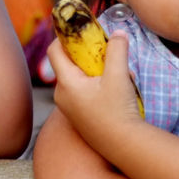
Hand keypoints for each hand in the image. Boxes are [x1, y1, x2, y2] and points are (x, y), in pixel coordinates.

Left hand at [48, 30, 141, 151]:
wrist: (124, 146)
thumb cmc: (118, 111)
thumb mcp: (119, 75)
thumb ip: (117, 49)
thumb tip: (117, 33)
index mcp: (66, 83)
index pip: (54, 51)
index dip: (65, 37)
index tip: (82, 32)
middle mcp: (62, 95)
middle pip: (70, 64)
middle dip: (92, 57)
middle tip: (111, 57)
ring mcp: (69, 107)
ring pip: (81, 78)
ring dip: (100, 73)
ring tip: (122, 78)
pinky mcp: (78, 116)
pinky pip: (84, 92)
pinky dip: (100, 86)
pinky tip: (120, 92)